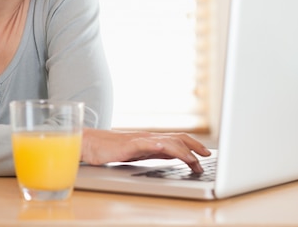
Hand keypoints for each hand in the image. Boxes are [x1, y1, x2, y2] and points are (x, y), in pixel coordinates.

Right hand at [81, 127, 211, 172]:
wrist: (90, 144)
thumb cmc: (111, 149)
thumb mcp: (137, 153)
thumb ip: (152, 153)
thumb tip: (169, 156)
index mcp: (151, 140)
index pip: (177, 139)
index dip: (193, 145)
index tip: (206, 154)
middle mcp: (148, 138)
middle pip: (177, 138)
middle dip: (194, 146)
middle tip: (207, 155)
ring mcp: (139, 140)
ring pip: (165, 142)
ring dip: (181, 151)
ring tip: (193, 160)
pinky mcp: (129, 145)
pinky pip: (145, 144)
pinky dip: (157, 145)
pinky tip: (165, 149)